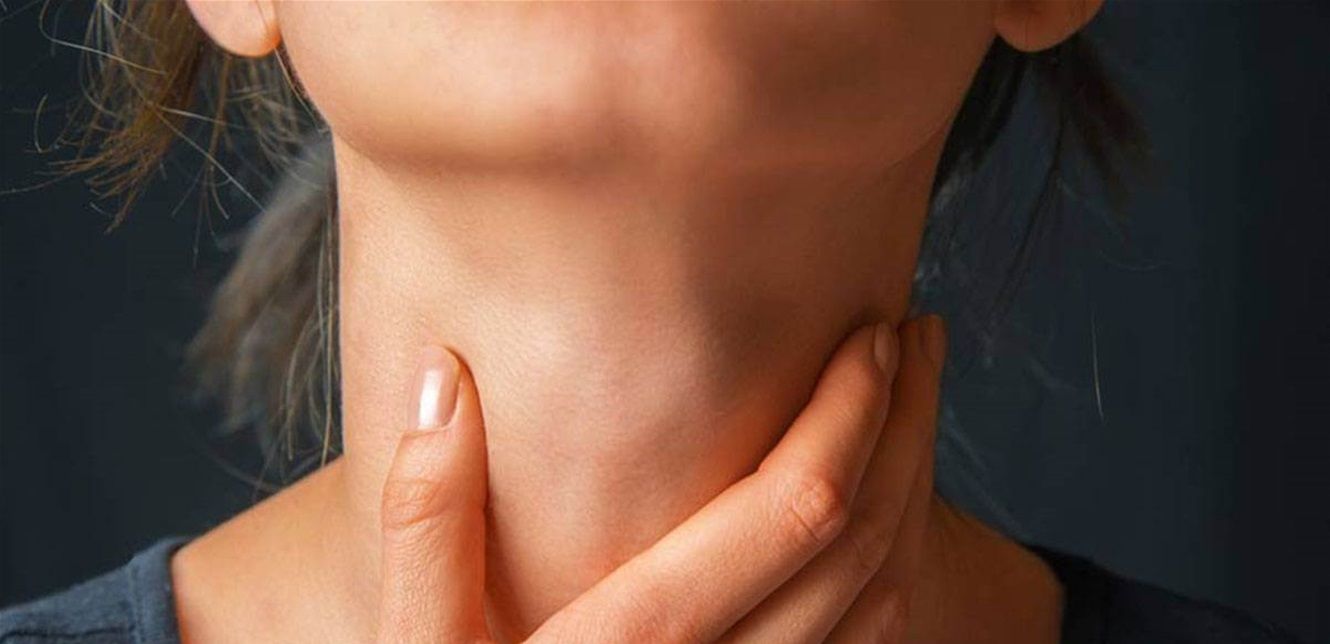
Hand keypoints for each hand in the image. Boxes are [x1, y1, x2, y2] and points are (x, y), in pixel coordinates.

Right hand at [374, 315, 946, 642]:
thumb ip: (424, 523)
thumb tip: (443, 377)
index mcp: (641, 642)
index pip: (798, 511)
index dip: (853, 414)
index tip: (874, 334)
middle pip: (866, 547)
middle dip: (907, 428)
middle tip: (921, 335)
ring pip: (887, 601)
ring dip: (916, 488)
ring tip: (918, 401)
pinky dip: (895, 561)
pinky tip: (881, 502)